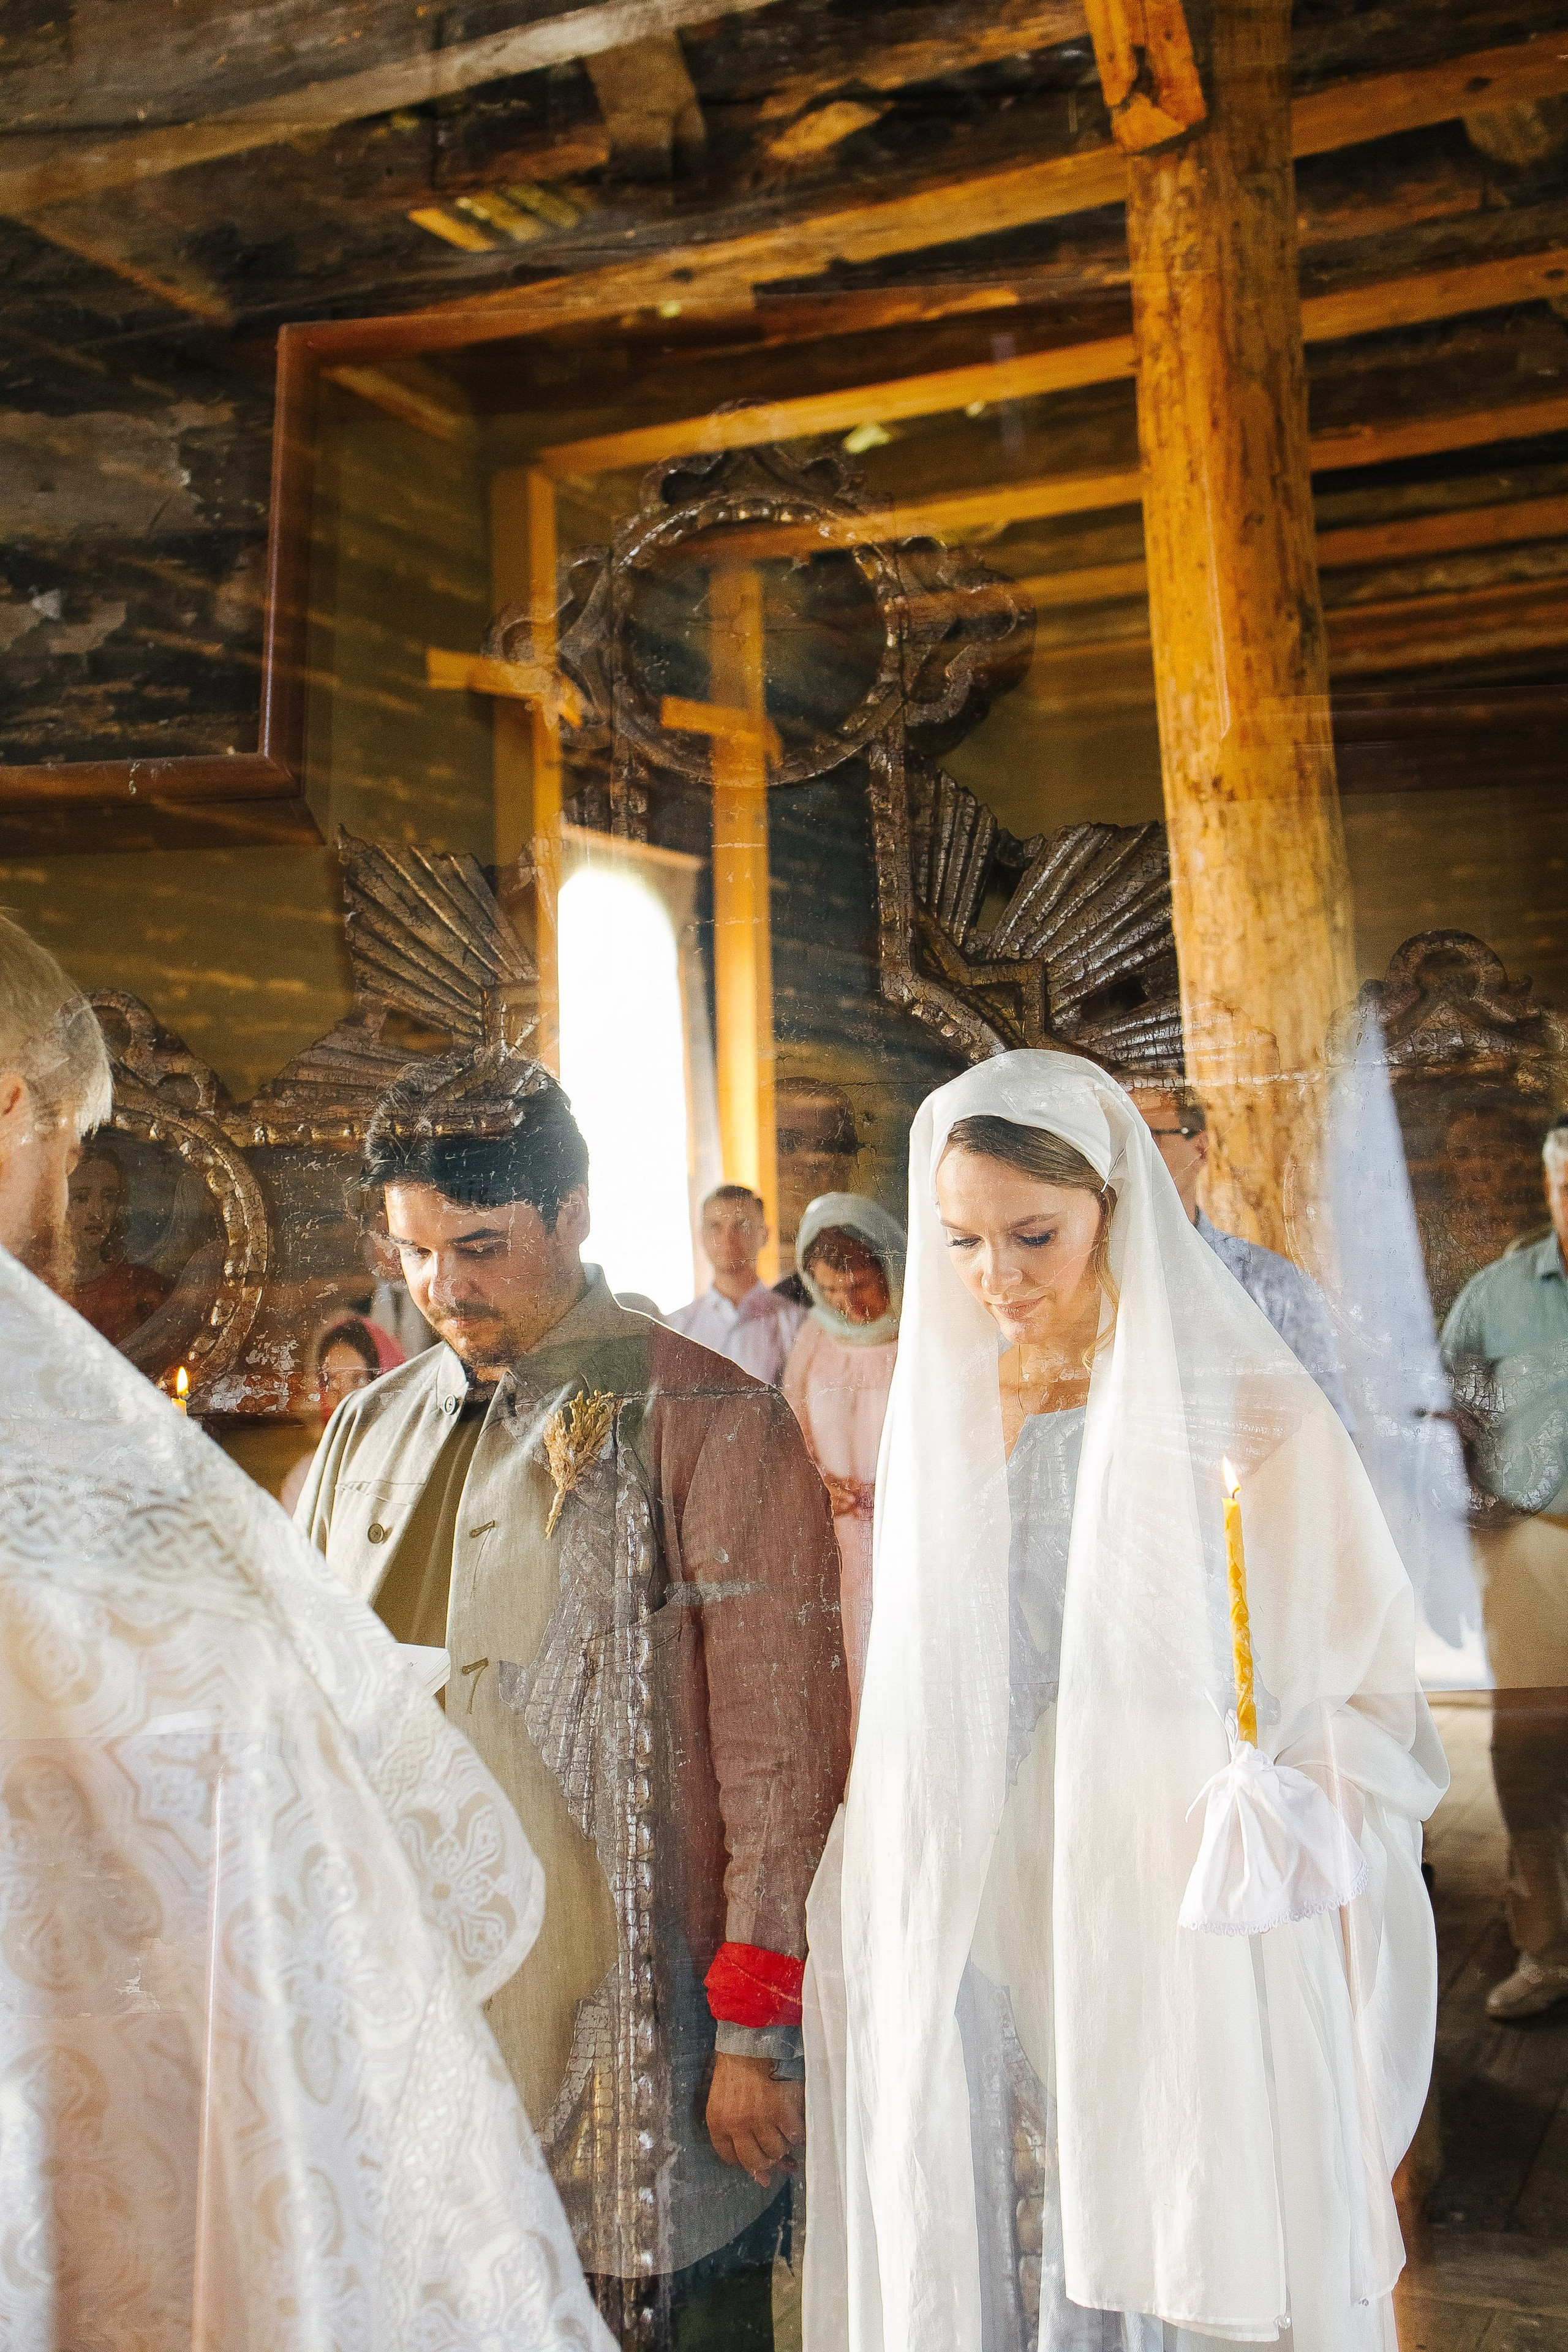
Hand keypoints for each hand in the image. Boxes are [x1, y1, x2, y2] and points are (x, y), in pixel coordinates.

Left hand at [706, 2052, 804, 2189]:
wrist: (750, 2039)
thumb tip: (763, 2180)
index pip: (731, 2159)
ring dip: (783, 2144)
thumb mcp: (724, 2104)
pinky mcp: (781, 2108)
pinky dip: (797, 2131)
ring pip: (777, 2151)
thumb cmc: (736, 2071)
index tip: (756, 2154)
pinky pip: (795, 2135)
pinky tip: (793, 2119)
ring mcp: (760, 2117)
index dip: (746, 2160)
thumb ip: (736, 2140)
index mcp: (717, 2123)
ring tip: (782, 2128)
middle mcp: (737, 2124)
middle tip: (774, 2146)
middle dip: (767, 2159)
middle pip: (756, 2161)